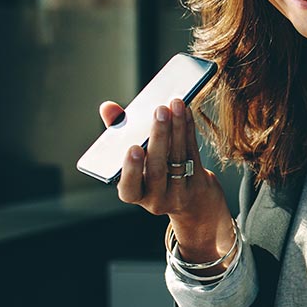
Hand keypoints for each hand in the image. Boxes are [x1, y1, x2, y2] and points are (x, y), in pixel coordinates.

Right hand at [98, 98, 232, 263]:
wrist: (192, 202)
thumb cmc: (153, 175)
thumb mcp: (133, 161)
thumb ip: (117, 134)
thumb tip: (107, 107)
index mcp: (135, 194)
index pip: (129, 188)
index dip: (131, 169)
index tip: (134, 148)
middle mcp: (157, 198)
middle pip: (158, 168)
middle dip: (159, 136)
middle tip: (160, 110)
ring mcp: (180, 192)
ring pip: (178, 158)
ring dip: (178, 128)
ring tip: (176, 104)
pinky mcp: (199, 183)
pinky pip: (193, 153)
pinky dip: (189, 130)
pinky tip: (186, 112)